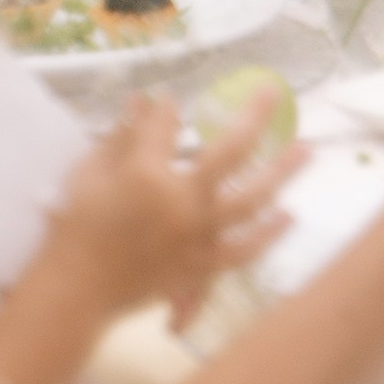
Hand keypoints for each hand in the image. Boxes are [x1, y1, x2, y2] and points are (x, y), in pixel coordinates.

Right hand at [44, 91, 304, 329]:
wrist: (76, 290)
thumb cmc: (76, 228)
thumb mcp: (88, 173)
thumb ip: (121, 135)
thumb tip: (144, 99)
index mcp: (146, 174)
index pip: (167, 124)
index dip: (168, 108)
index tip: (172, 101)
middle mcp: (181, 201)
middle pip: (230, 150)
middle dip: (254, 116)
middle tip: (273, 93)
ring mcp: (196, 235)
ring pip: (250, 199)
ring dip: (281, 172)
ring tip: (307, 149)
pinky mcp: (201, 265)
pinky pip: (243, 249)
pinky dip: (269, 234)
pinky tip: (290, 216)